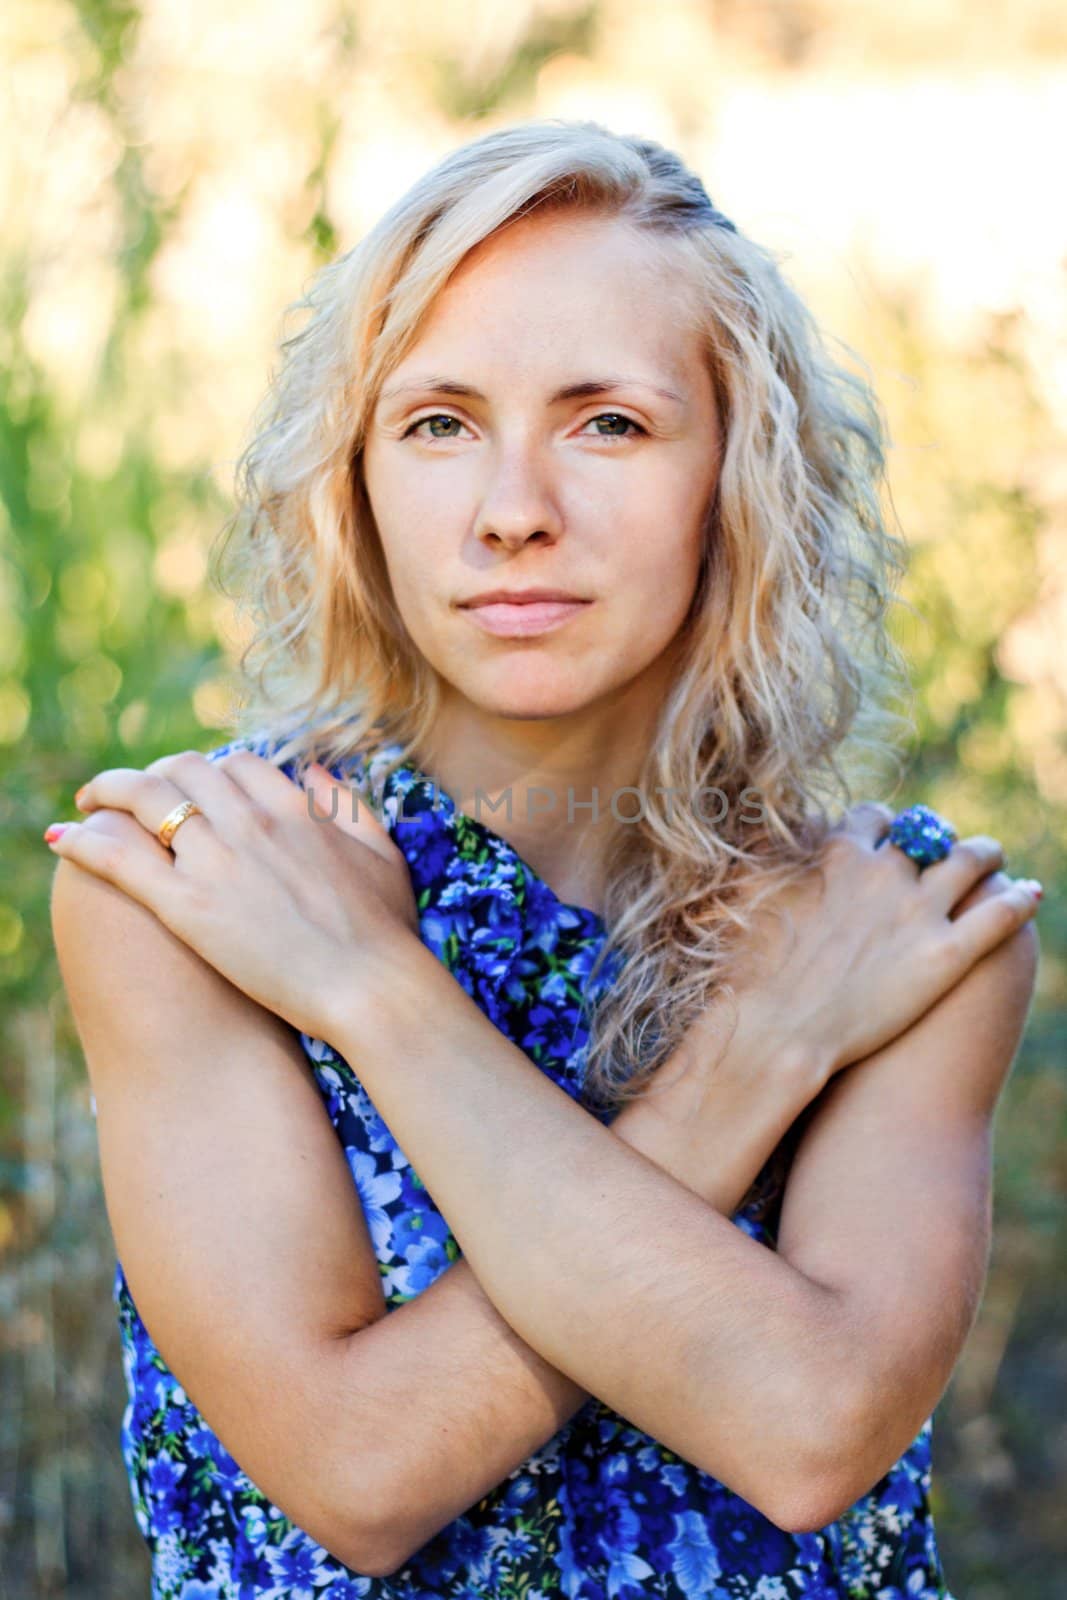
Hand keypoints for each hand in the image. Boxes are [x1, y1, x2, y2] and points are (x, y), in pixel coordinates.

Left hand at [45, 750, 420, 1042]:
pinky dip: (83, 842)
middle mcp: (251, 823)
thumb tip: (317, 773)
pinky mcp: (189, 907)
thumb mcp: (381, 855)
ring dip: (108, 792)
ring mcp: (217, 862)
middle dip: (153, 772)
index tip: (193, 789)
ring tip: (87, 802)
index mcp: (296, 809)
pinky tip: (60, 840)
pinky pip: (120, 858)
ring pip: (145, 800)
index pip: (235, 764)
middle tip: (132, 791)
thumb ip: (350, 807)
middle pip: (185, 770)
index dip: (209, 772)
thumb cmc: (386, 934)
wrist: (372, 988)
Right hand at [685, 802, 1040, 1088]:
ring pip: (972, 862)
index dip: (885, 825)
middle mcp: (885, 874)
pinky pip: (999, 915)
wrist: (778, 1032)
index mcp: (838, 857)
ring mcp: (919, 913)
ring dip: (987, 854)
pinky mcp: (947, 955)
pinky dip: (1020, 900)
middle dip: (937, 837)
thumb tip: (774, 835)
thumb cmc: (753, 973)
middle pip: (927, 834)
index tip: (888, 837)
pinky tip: (1032, 894)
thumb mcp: (749, 896)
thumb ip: (766, 858)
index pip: (874, 818)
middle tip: (943, 848)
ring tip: (996, 859)